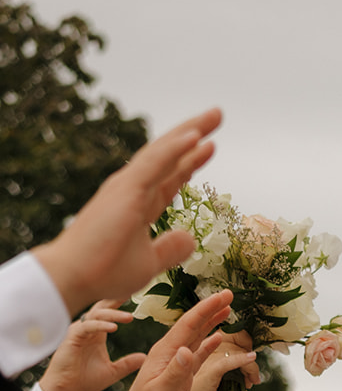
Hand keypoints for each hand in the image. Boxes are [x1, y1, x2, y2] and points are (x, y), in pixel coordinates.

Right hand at [33, 108, 221, 315]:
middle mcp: (133, 188)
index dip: (190, 160)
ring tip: (215, 115)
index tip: (210, 145)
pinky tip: (196, 135)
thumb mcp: (149, 262)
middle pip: (170, 155)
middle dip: (194, 134)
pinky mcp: (126, 189)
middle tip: (217, 114)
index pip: (171, 176)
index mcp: (140, 204)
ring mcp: (128, 186)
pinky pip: (155, 163)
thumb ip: (170, 249)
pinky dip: (175, 148)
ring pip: (164, 151)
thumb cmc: (105, 270)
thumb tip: (192, 239)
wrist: (76, 276)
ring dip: (190, 131)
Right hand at [39, 301, 145, 390]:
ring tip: (130, 317)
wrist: (66, 389)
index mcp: (97, 333)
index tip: (135, 296)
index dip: (120, 304)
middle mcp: (88, 328)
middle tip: (132, 294)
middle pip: (102, 308)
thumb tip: (145, 358)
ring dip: (113, 314)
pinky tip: (114, 327)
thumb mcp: (112, 372)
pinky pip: (87, 326)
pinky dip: (100, 325)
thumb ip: (127, 364)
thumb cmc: (85, 380)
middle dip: (116, 300)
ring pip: (97, 315)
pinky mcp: (72, 337)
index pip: (109, 312)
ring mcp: (79, 331)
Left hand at [112, 292, 251, 390]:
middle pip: (194, 325)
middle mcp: (171, 352)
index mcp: (165, 351)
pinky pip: (198, 354)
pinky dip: (210, 344)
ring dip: (211, 323)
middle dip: (211, 309)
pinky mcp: (182, 375)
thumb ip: (175, 371)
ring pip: (197, 336)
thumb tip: (188, 350)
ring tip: (227, 310)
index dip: (207, 308)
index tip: (224, 295)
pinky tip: (219, 338)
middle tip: (229, 294)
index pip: (188, 324)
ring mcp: (176, 363)